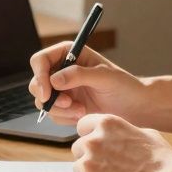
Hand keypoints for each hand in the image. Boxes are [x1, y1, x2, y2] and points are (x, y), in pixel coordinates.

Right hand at [27, 41, 146, 124]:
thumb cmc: (124, 86)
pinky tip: (82, 114)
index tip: (47, 93)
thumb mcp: (105, 76)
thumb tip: (54, 80)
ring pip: (43, 101)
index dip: (39, 76)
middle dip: (49, 97)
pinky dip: (65, 117)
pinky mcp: (65, 106)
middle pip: (36, 82)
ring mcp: (62, 89)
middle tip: (67, 104)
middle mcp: (62, 70)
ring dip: (60, 109)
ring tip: (81, 111)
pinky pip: (53, 114)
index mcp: (69, 54)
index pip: (40, 60)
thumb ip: (79, 75)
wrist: (134, 108)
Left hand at [71, 113, 171, 171]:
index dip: (90, 136)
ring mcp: (87, 162)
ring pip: (77, 167)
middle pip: (78, 148)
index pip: (82, 125)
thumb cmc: (162, 160)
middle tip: (106, 168)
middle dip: (89, 156)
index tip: (97, 146)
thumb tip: (117, 136)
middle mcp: (93, 140)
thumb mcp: (146, 134)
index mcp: (106, 123)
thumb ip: (124, 132)